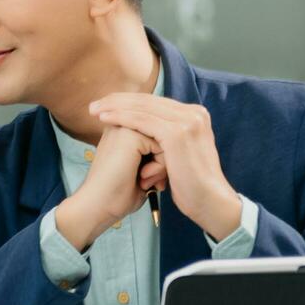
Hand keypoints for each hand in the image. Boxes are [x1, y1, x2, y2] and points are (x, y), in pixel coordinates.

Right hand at [52, 125, 166, 250]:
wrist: (97, 206)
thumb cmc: (117, 194)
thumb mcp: (141, 169)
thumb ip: (154, 152)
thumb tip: (178, 147)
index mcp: (123, 128)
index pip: (160, 134)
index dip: (160, 159)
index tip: (147, 178)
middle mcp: (122, 122)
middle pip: (164, 134)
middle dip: (163, 160)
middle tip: (148, 180)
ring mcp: (125, 126)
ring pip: (166, 138)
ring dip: (162, 164)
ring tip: (146, 180)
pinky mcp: (130, 134)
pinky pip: (163, 143)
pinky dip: (160, 165)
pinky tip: (145, 178)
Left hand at [90, 94, 242, 239]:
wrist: (209, 202)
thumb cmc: (192, 185)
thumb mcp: (181, 154)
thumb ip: (168, 138)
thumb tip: (147, 134)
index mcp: (195, 115)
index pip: (156, 102)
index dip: (129, 102)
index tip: (107, 105)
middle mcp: (194, 113)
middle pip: (148, 101)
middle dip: (118, 102)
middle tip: (94, 105)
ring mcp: (187, 121)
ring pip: (143, 108)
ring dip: (115, 108)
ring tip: (94, 110)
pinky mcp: (177, 133)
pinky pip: (142, 120)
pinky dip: (121, 117)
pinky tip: (104, 117)